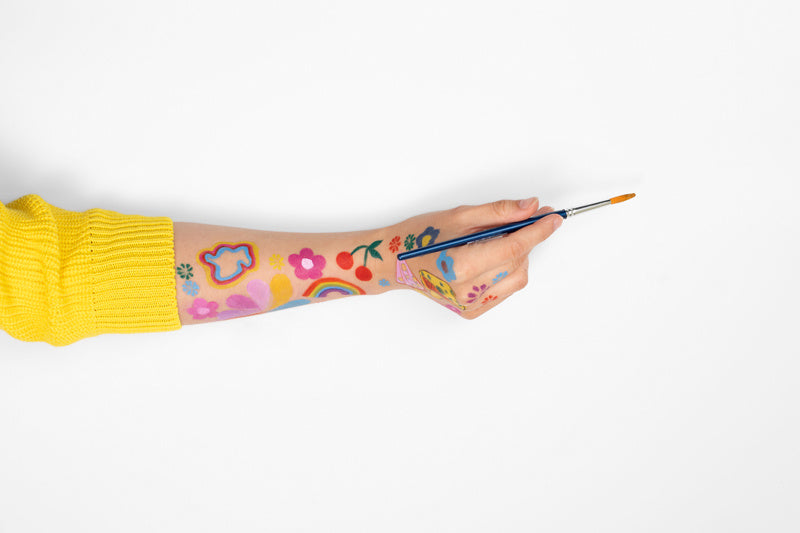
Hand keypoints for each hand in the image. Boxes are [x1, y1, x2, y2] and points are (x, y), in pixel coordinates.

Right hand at [390, 197, 561, 317]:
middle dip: (528, 238)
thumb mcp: (458, 216)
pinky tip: (490, 258)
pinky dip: (507, 271)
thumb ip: (498, 213)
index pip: (513, 247)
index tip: (554, 217)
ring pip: (517, 277)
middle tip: (528, 219)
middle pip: (517, 261)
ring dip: (518, 256)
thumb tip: (531, 208)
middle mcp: (466, 290)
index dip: (538, 230)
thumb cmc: (420, 237)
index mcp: (459, 265)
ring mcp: (469, 304)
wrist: (395, 265)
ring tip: (498, 240)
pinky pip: (505, 289)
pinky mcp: (472, 311)